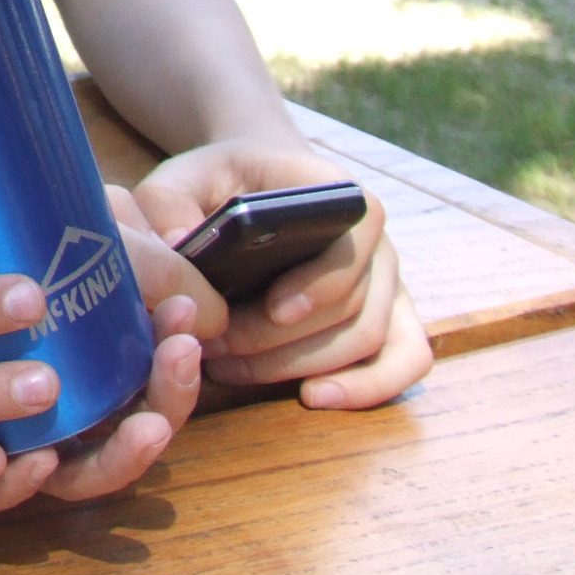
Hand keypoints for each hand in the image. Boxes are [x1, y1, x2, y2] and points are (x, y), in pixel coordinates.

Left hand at [130, 138, 432, 409]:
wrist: (256, 185)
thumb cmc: (220, 183)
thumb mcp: (182, 178)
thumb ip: (168, 204)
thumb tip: (177, 244)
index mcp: (335, 192)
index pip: (353, 237)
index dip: (322, 281)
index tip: (274, 310)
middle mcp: (374, 238)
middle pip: (354, 303)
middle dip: (283, 340)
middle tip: (218, 350)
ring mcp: (388, 280)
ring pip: (369, 337)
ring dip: (300, 364)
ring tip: (232, 369)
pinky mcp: (391, 316)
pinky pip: (406, 358)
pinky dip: (369, 386)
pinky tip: (314, 396)